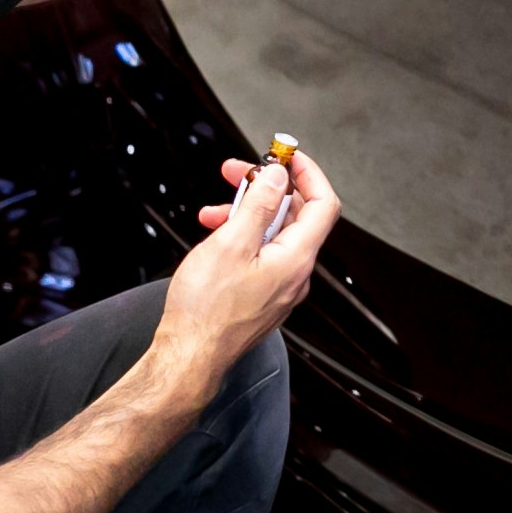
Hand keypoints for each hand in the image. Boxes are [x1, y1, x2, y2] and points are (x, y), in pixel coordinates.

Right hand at [157, 146, 339, 387]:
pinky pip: (261, 256)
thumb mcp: (230, 243)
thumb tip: (278, 176)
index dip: (307, 174)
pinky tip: (215, 236)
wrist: (188, 356)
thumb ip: (259, 205)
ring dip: (246, 213)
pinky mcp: (262, 297)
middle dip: (266, 189)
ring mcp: (280, 287)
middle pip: (295, 217)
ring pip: (273, 236)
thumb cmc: (205, 311)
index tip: (285, 156)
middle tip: (237, 172)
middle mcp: (295, 274)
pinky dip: (241, 238)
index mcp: (296, 259)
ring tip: (212, 211)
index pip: (323, 204)